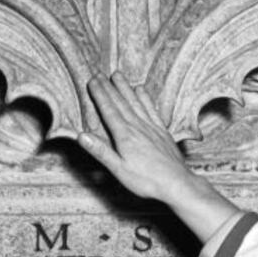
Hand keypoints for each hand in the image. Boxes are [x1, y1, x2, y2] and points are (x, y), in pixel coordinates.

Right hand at [78, 73, 238, 241]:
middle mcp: (138, 127)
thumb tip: (81, 136)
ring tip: (117, 75)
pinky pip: (151, 109)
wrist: (176, 183)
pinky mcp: (162, 131)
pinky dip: (145, 98)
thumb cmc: (147, 180)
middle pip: (120, 103)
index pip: (109, 110)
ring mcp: (151, 127)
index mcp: (125, 136)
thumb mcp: (119, 169)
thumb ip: (101, 151)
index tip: (92, 81)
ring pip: (135, 102)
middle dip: (109, 87)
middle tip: (99, 74)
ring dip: (125, 88)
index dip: (100, 94)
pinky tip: (141, 90)